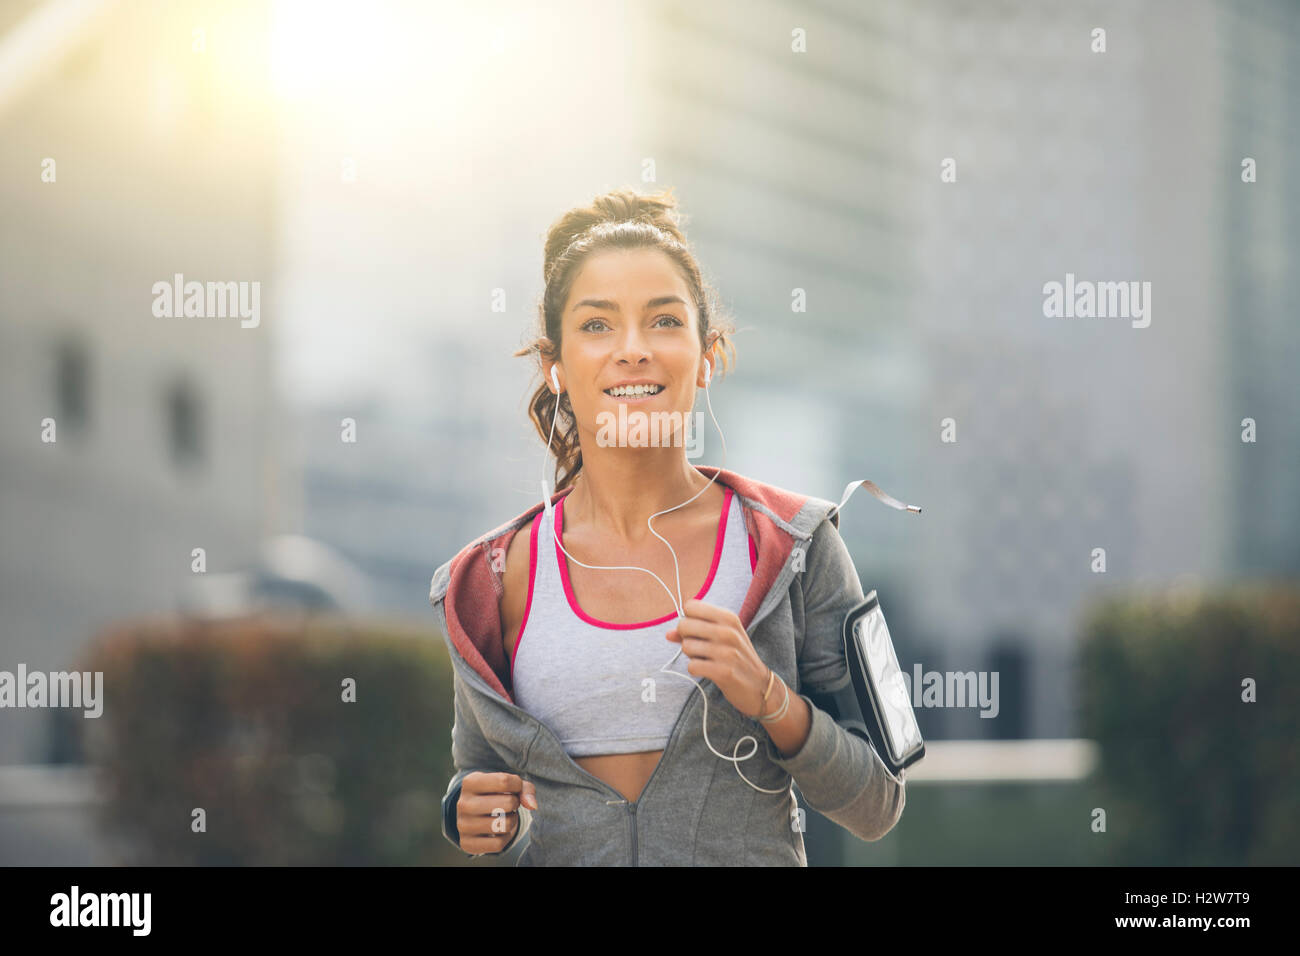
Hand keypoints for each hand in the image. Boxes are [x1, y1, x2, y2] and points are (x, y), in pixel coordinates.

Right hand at [456, 771, 537, 855]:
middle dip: (515, 803)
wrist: (472, 813)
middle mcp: (463, 803)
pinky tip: (500, 830)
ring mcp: (463, 825)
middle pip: (508, 803)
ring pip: (504, 825)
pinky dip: (506, 837)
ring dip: (512, 820)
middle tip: (510, 804)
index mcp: (470, 782)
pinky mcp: (467, 843)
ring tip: (505, 816)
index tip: (514, 789)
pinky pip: (499, 844)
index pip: (504, 781)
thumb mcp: (506, 783)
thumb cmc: (494, 793)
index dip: (517, 786)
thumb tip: (532, 805)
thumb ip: (524, 788)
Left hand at [665, 598, 773, 718]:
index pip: (690, 606)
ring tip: (706, 659)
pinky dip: (695, 669)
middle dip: (685, 638)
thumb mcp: (721, 637)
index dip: (688, 619)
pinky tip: (707, 670)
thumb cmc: (737, 657)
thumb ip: (694, 631)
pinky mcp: (724, 672)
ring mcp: (727, 652)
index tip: (697, 630)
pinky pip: (692, 666)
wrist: (760, 686)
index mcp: (728, 617)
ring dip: (691, 656)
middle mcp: (728, 631)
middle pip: (684, 625)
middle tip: (699, 647)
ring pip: (686, 646)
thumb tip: (668, 634)